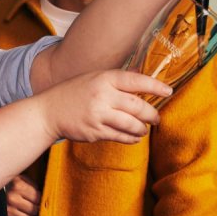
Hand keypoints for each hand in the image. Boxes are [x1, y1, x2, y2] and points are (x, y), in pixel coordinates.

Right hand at [6, 174, 41, 215]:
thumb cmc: (3, 185)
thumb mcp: (15, 177)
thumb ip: (28, 183)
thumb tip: (42, 194)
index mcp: (18, 186)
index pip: (38, 197)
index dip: (37, 199)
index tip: (34, 200)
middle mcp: (13, 198)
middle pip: (35, 210)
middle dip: (33, 209)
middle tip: (28, 207)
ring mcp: (8, 210)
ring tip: (22, 213)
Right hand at [36, 69, 169, 144]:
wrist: (48, 111)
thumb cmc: (73, 93)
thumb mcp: (93, 78)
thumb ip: (116, 79)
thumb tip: (141, 77)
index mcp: (104, 79)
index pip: (136, 81)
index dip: (155, 87)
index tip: (168, 91)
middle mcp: (102, 96)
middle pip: (137, 106)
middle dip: (152, 114)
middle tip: (156, 118)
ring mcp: (98, 115)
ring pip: (131, 124)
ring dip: (142, 129)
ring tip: (144, 129)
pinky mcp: (95, 132)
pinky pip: (120, 136)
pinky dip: (130, 138)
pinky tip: (134, 137)